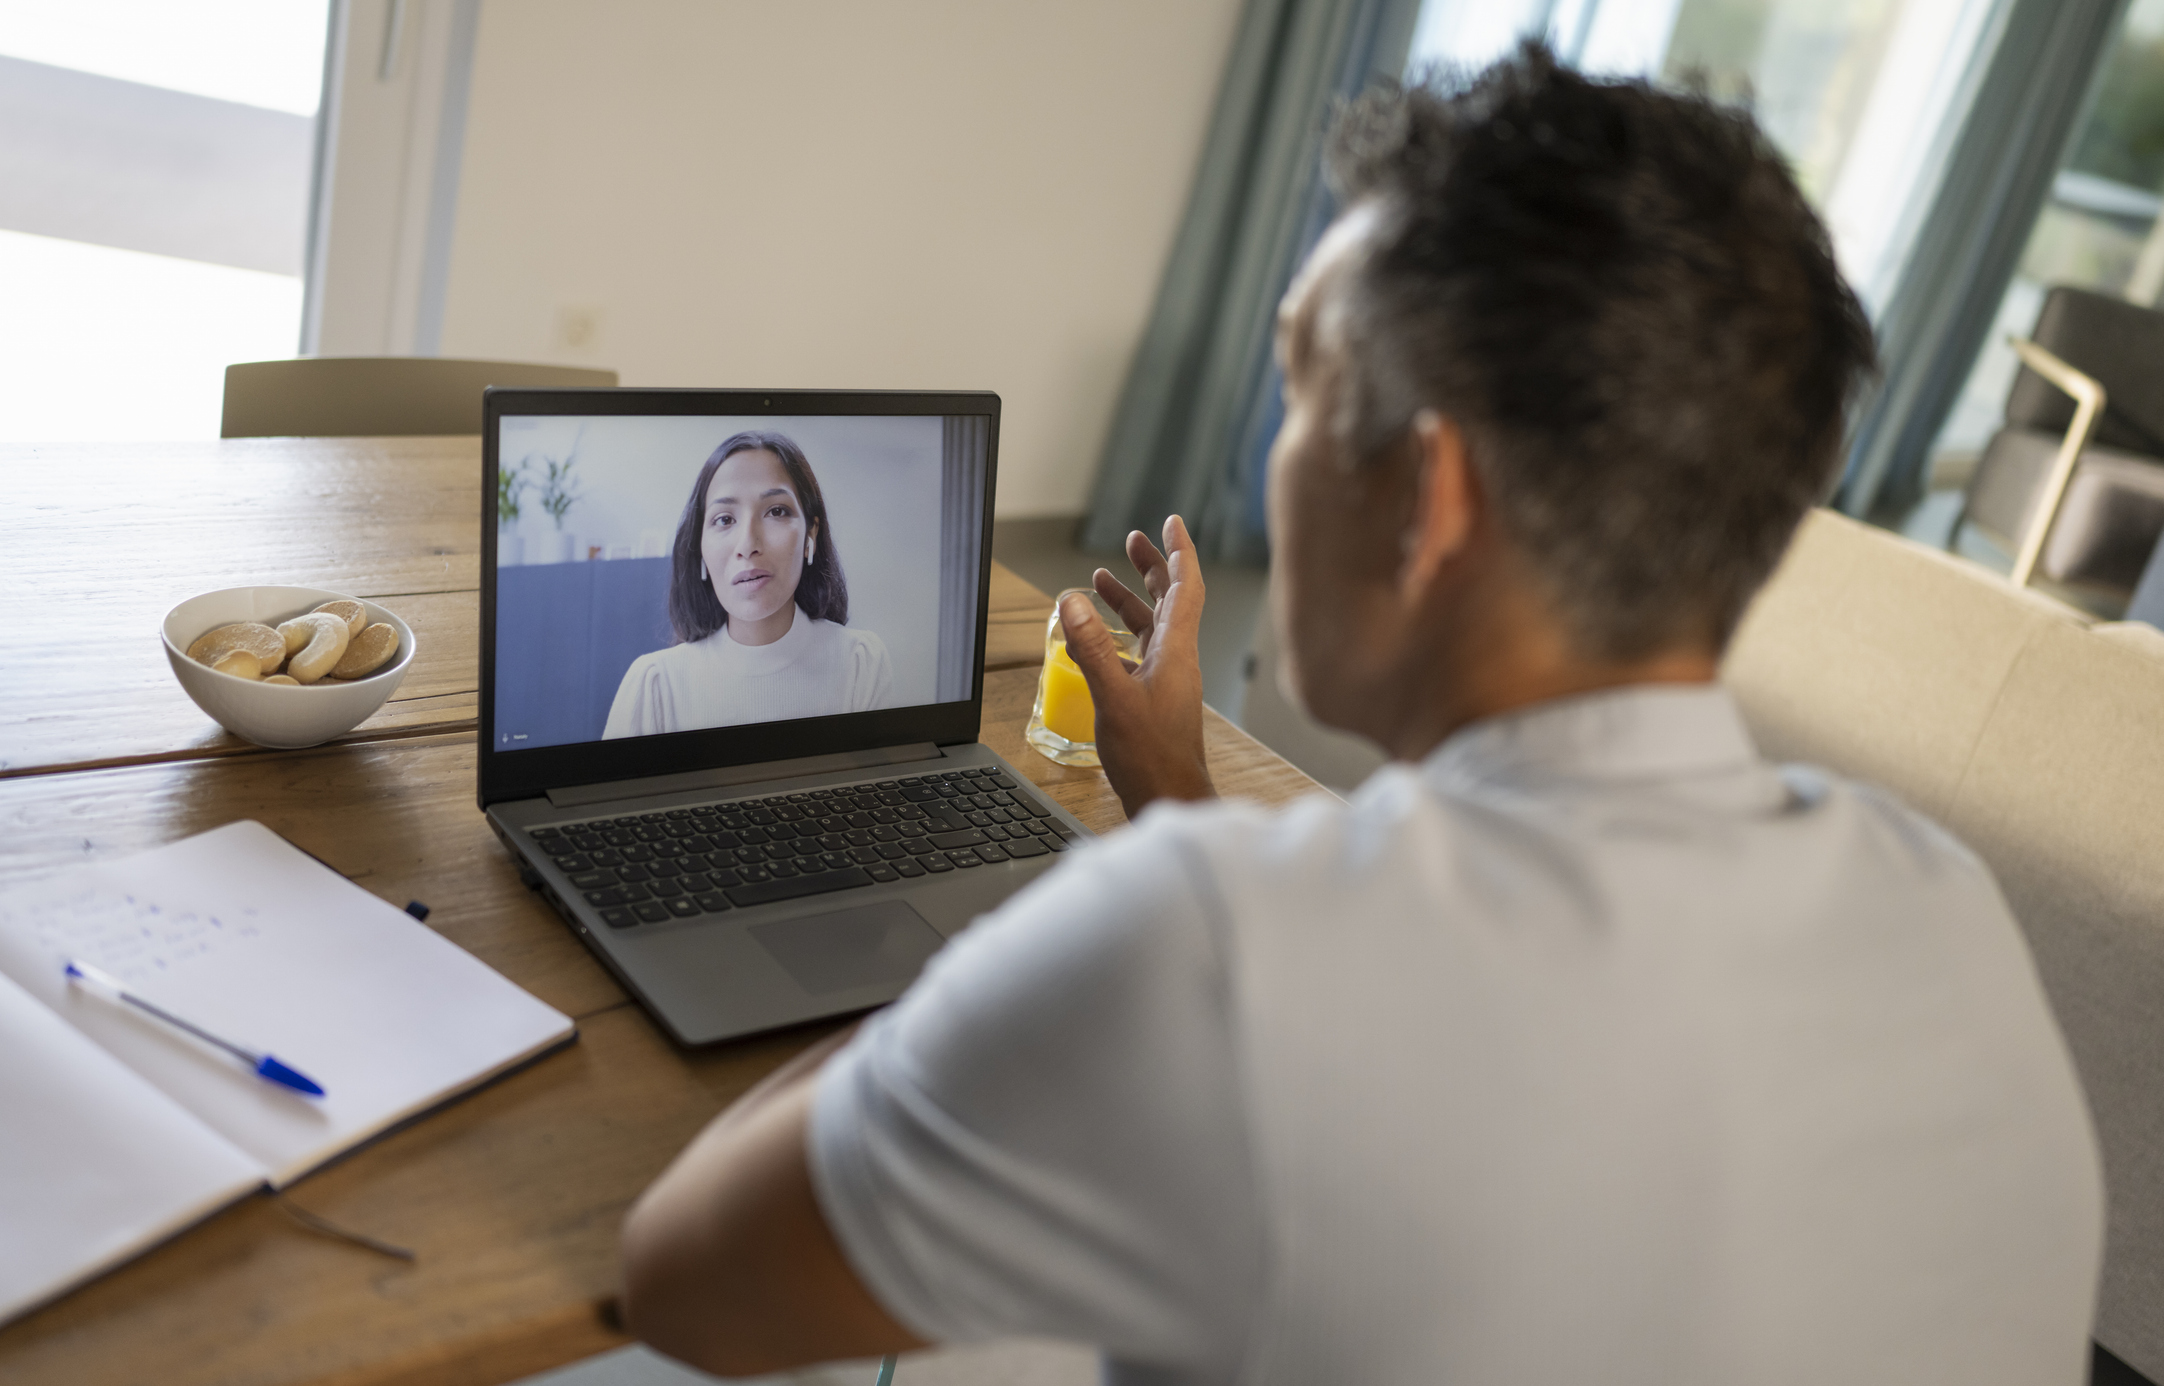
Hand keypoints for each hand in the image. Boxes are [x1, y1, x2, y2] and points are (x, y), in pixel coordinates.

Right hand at [1060, 515, 1214, 817]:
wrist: (1170, 800)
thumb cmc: (1150, 758)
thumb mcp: (1113, 698)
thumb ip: (1092, 649)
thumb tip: (1073, 601)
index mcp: (1176, 653)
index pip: (1185, 587)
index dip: (1179, 551)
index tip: (1170, 522)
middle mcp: (1177, 662)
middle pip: (1171, 601)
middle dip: (1151, 567)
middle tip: (1131, 541)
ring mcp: (1169, 682)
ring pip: (1154, 628)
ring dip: (1131, 601)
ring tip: (1103, 582)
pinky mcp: (1156, 701)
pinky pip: (1142, 655)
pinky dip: (1121, 638)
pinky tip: (1099, 641)